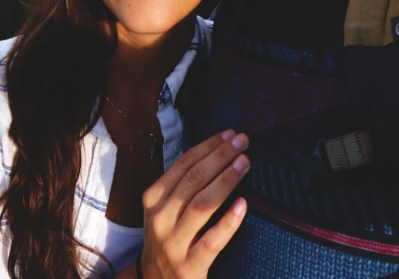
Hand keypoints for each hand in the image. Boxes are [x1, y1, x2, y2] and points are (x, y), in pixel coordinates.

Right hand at [137, 130, 249, 278]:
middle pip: (193, 179)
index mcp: (153, 199)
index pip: (183, 164)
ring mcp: (173, 244)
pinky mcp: (188, 267)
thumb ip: (183, 186)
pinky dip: (228, 221)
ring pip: (202, 205)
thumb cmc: (167, 240)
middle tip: (243, 142)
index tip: (230, 134)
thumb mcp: (164, 211)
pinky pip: (212, 240)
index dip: (208, 146)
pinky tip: (243, 205)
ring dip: (226, 180)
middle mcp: (160, 218)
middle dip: (220, 156)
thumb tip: (217, 153)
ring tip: (245, 163)